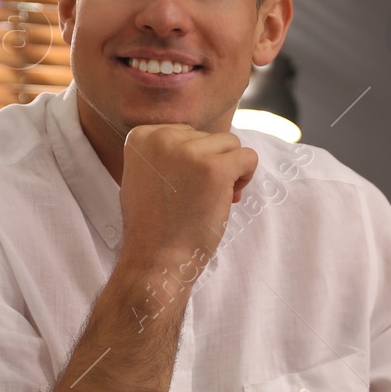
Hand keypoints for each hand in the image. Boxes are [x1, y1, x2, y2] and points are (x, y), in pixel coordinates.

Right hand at [118, 123, 257, 271]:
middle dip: (211, 164)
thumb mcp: (144, 175)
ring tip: (213, 197)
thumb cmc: (153, 225)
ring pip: (231, 143)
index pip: (187, 132)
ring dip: (229, 170)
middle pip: (209, 136)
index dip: (192, 160)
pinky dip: (246, 176)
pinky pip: (249, 157)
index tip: (182, 186)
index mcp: (142, 136)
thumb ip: (164, 153)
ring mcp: (189, 152)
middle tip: (198, 197)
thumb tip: (200, 141)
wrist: (155, 259)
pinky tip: (230, 197)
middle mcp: (162, 137)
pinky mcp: (215, 169)